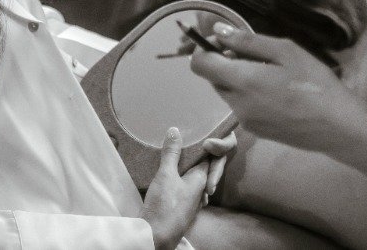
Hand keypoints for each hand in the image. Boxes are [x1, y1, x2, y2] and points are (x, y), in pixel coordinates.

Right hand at [142, 127, 233, 249]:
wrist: (155, 235)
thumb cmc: (164, 205)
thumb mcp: (166, 174)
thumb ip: (171, 153)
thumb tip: (175, 130)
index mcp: (202, 179)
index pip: (211, 157)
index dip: (207, 144)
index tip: (197, 133)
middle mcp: (201, 190)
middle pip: (203, 167)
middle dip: (196, 154)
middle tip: (183, 141)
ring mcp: (192, 201)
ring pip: (193, 178)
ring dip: (186, 166)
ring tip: (175, 154)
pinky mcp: (182, 207)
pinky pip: (186, 187)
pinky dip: (180, 177)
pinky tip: (170, 174)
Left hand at [189, 28, 366, 161]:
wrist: (338, 127)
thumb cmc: (315, 83)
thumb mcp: (286, 52)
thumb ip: (248, 42)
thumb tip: (218, 32)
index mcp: (242, 82)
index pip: (200, 65)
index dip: (205, 48)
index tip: (225, 40)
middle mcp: (236, 104)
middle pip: (213, 78)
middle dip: (226, 62)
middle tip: (258, 55)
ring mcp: (245, 122)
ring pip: (227, 91)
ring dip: (238, 78)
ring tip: (272, 73)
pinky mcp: (255, 132)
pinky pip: (241, 106)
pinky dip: (249, 94)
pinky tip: (276, 92)